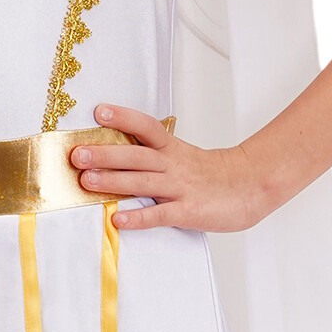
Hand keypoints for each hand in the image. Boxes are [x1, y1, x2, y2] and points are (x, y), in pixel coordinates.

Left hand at [72, 104, 274, 232]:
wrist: (253, 187)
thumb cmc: (215, 175)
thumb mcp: (184, 157)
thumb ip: (155, 157)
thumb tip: (117, 155)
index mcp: (173, 150)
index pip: (146, 128)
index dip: (123, 118)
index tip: (99, 111)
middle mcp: (174, 166)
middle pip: (136, 155)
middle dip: (105, 153)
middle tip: (77, 153)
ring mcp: (181, 188)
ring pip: (142, 182)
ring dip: (112, 181)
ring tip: (86, 180)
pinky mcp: (189, 211)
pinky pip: (160, 214)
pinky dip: (139, 217)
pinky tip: (118, 220)